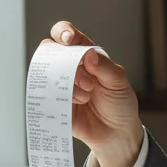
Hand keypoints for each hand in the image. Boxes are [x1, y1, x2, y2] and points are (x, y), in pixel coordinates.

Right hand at [43, 21, 142, 166]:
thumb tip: (88, 53)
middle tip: (88, 82)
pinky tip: (78, 104)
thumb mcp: (119, 82)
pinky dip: (61, 98)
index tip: (68, 39)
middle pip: (51, 52)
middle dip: (66, 63)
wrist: (116, 134)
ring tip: (87, 97)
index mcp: (86, 56)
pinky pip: (46, 95)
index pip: (68, 36)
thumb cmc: (120, 104)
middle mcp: (70, 68)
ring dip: (68, 84)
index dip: (63, 32)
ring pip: (49, 74)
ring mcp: (60, 85)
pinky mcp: (54, 103)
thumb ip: (105, 67)